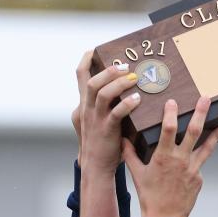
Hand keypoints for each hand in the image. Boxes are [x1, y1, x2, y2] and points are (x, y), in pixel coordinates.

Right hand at [73, 50, 141, 171]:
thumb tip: (125, 87)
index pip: (80, 75)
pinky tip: (137, 99)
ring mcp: (95, 120)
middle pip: (92, 81)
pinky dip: (127, 104)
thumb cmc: (103, 143)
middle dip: (108, 71)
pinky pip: (115, 113)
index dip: (87, 60)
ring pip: (101, 94)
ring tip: (133, 78)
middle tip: (125, 66)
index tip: (96, 49)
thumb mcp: (99, 120)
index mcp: (85, 104)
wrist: (96, 167)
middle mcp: (87, 109)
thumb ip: (107, 105)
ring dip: (118, 83)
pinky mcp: (106, 131)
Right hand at [122, 96, 217, 216]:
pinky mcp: (199, 178)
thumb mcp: (136, 174)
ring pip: (206, 147)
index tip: (172, 102)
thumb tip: (122, 140)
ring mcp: (193, 169)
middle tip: (206, 99)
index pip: (168, 129)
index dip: (171, 113)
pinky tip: (197, 159)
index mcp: (163, 157)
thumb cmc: (149, 197)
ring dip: (214, 134)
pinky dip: (198, 159)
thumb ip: (130, 154)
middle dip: (201, 113)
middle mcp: (181, 160)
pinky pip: (199, 164)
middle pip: (194, 131)